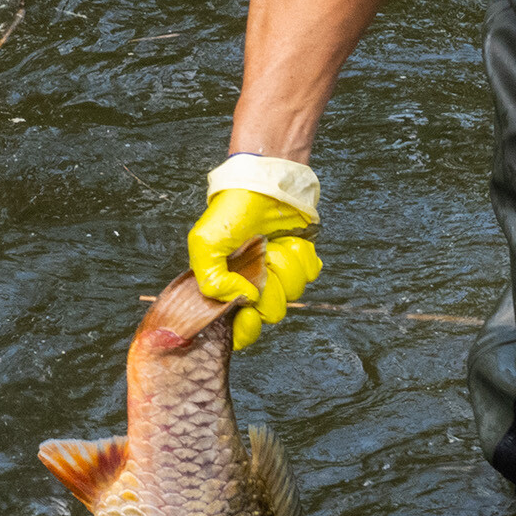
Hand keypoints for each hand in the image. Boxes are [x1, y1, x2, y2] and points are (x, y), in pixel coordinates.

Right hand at [189, 187, 320, 350]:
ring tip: (271, 245)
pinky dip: (302, 257)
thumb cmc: (231, 210)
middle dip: (268, 288)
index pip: (236, 332)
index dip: (244, 329)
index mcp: (226, 289)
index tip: (247, 310)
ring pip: (293, 294)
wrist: (264, 183)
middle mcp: (253, 286)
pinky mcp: (300, 261)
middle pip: (269, 314)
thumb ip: (211, 280)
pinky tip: (288, 241)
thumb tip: (242, 299)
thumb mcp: (205, 243)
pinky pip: (310, 274)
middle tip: (259, 263)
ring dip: (284, 266)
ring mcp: (279, 274)